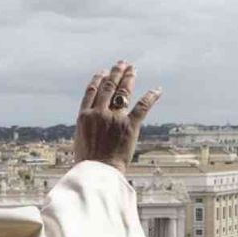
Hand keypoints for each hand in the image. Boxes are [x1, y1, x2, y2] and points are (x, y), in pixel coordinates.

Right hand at [72, 60, 160, 174]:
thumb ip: (86, 128)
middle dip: (115, 73)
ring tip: (132, 69)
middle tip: (121, 64)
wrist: (98, 173)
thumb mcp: (80, 142)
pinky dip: (151, 97)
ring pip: (122, 92)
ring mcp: (114, 118)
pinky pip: (142, 106)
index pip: (92, 92)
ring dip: (128, 78)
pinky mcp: (130, 125)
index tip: (103, 72)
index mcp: (84, 116)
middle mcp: (99, 113)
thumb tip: (89, 125)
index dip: (98, 79)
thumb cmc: (88, 163)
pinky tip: (157, 89)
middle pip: (108, 87)